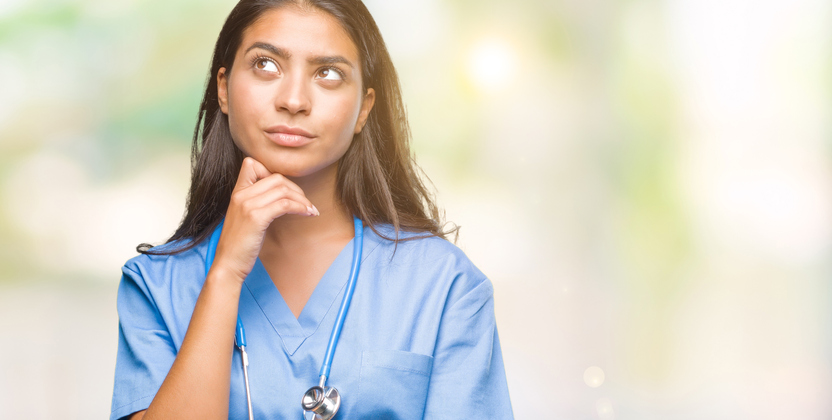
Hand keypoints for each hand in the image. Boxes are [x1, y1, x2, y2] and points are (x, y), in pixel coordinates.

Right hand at [210, 157, 317, 282]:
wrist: (228, 264)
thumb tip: (282, 194)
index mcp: (237, 192)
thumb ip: (257, 202)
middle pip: (277, 178)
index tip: (287, 190)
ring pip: (283, 190)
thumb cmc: (240, 244)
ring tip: (310, 210)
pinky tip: (307, 214)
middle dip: (296, 189)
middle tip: (306, 203)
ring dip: (302, 200)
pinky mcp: (256, 218)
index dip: (274, 173)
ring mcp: (247, 205)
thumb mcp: (245, 216)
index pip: (253, 164)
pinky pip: (285, 204)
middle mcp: (241, 195)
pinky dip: (300, 207)